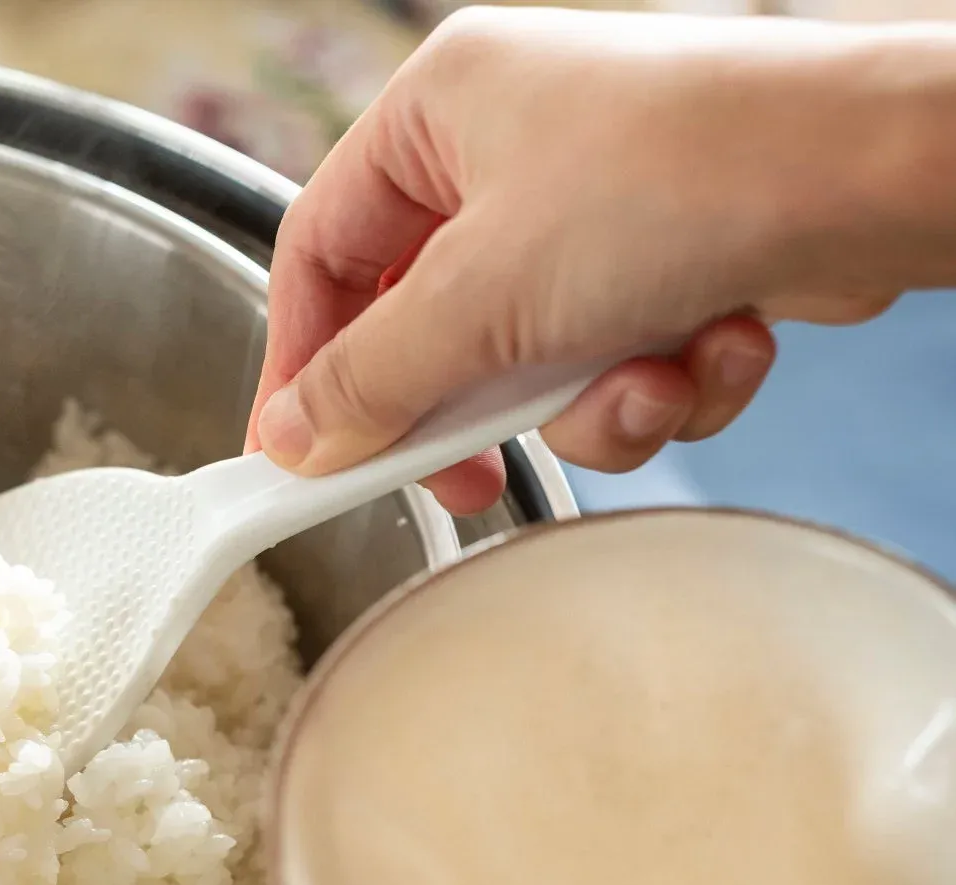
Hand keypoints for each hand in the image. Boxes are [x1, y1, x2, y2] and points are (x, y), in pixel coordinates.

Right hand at [248, 9, 955, 514]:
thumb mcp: (483, 294)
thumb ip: (372, 380)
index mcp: (438, 112)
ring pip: (526, 360)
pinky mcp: (668, 254)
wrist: (883, 172)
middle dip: (470, 408)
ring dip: (584, 401)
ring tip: (642, 379)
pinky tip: (712, 350)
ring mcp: (593, 203)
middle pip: (425, 322)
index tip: (300, 455)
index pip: (320, 254)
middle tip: (469, 475)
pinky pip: (613, 358)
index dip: (302, 363)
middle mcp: (509, 147)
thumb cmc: (685, 174)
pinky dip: (658, 380)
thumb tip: (299, 440)